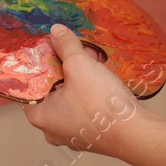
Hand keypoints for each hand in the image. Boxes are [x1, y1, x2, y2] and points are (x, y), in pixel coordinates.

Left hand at [21, 25, 145, 158]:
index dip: (40, 62)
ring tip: (93, 61)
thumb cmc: (102, 104)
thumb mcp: (80, 65)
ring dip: (80, 78)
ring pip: (70, 97)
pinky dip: (90, 92)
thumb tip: (56, 31)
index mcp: (40, 115)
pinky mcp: (91, 134)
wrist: (136, 134)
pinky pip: (84, 107)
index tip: (51, 48)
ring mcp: (72, 134)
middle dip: (64, 67)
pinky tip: (103, 78)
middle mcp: (52, 129)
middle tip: (76, 51)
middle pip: (51, 89)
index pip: (30, 83)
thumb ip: (66, 45)